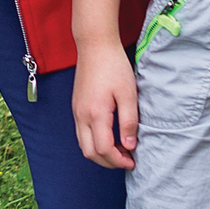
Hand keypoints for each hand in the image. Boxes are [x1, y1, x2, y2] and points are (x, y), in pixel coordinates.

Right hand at [71, 40, 139, 170]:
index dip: (118, 161)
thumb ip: (129, 122)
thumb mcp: (128, 94)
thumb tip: (130, 145)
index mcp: (95, 113)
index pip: (103, 150)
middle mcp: (81, 116)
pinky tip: (109, 136)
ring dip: (100, 153)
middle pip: (89, 153)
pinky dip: (94, 142)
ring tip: (120, 150)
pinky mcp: (76, 107)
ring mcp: (76, 111)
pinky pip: (81, 133)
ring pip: (83, 145)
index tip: (133, 160)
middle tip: (127, 159)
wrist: (95, 46)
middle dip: (108, 162)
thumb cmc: (114, 67)